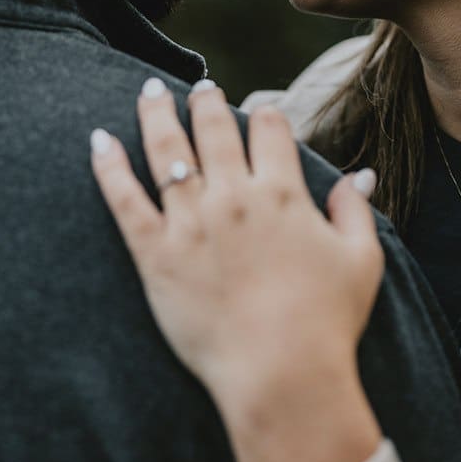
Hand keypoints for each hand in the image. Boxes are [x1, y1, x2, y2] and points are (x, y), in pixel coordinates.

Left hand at [90, 79, 383, 432]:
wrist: (280, 373)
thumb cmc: (327, 323)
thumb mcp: (361, 261)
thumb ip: (354, 211)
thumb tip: (360, 176)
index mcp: (282, 194)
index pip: (268, 130)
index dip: (263, 115)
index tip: (257, 111)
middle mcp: (233, 198)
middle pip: (213, 130)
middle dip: (205, 102)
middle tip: (198, 87)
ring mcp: (191, 223)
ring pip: (166, 151)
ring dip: (155, 114)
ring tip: (149, 90)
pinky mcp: (155, 254)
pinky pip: (124, 199)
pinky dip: (109, 165)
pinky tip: (99, 139)